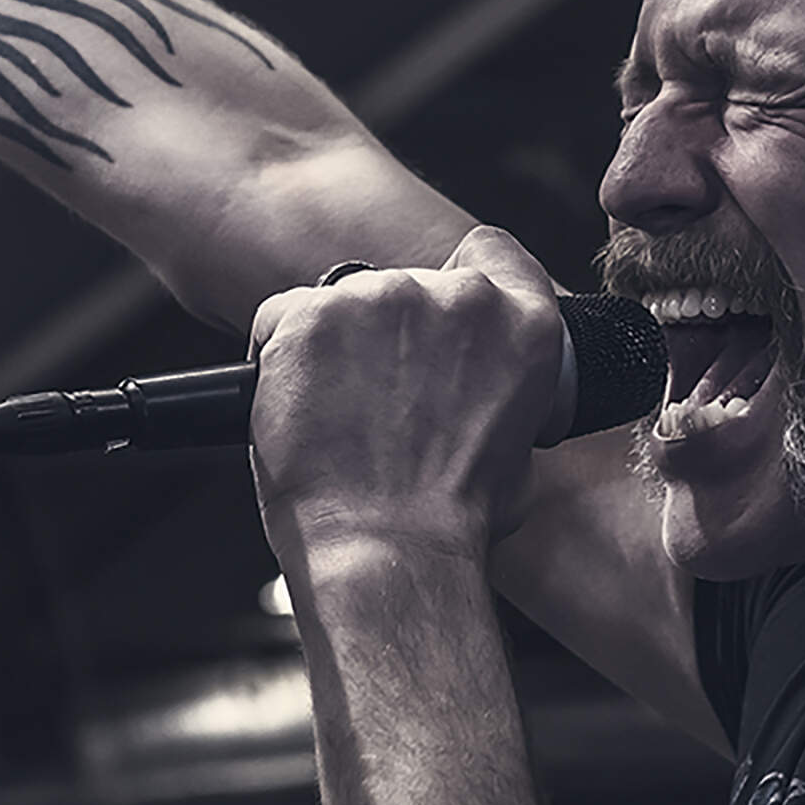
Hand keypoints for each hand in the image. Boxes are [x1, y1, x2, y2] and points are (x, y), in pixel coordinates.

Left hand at [248, 227, 562, 569]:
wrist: (388, 551)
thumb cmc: (451, 520)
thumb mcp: (518, 449)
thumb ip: (499, 390)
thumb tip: (472, 392)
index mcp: (524, 325)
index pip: (491, 253)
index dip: (461, 279)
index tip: (438, 317)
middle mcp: (458, 298)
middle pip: (409, 283)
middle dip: (390, 333)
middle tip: (381, 401)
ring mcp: (382, 298)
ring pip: (342, 299)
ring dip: (335, 345)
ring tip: (338, 417)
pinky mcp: (312, 314)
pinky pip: (282, 316)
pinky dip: (281, 354)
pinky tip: (297, 407)